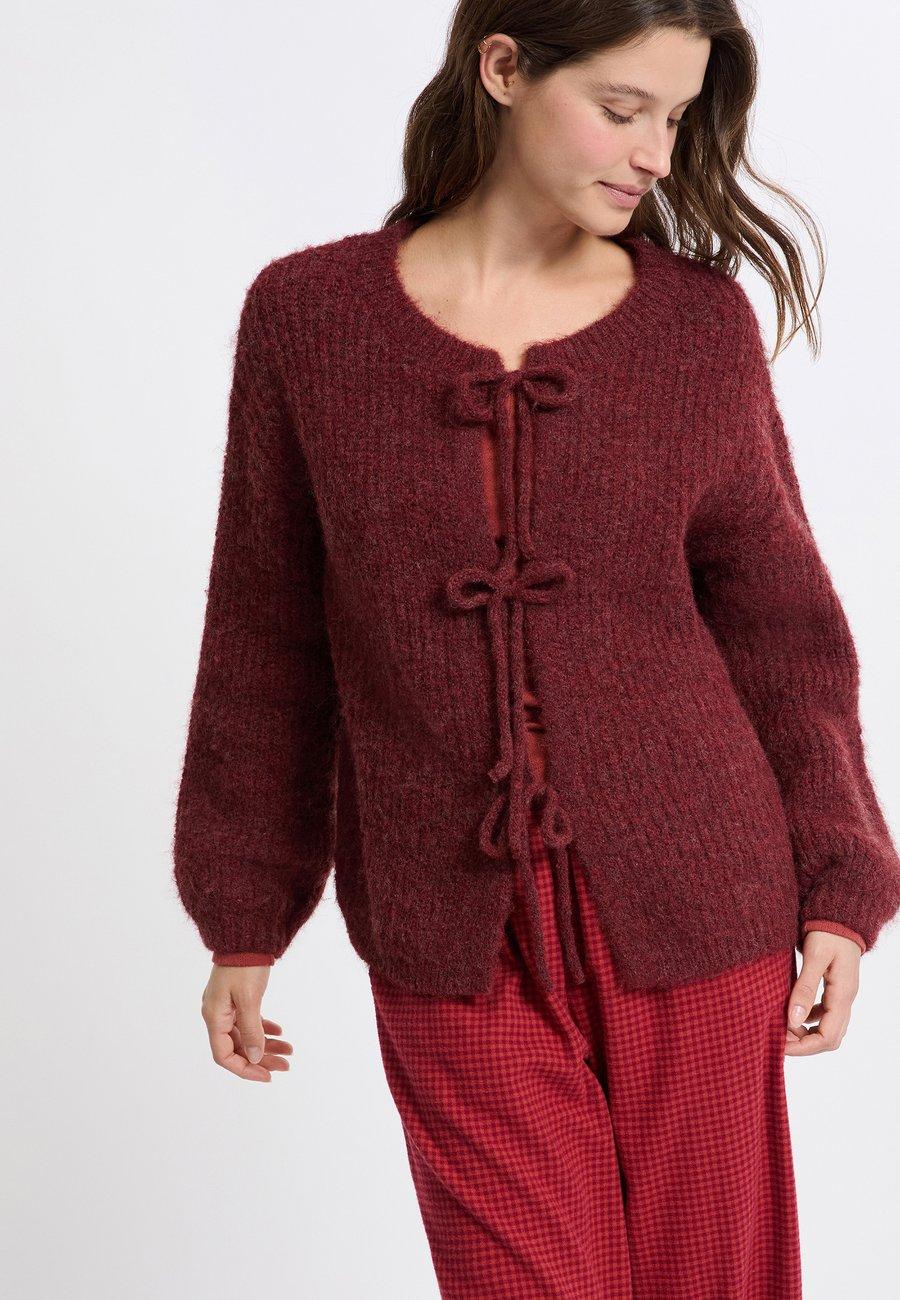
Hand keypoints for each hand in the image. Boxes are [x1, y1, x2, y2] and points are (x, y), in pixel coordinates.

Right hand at [201, 964, 293, 1081]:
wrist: (246, 936)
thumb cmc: (245, 964)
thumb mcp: (249, 999)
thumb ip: (251, 1030)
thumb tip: (255, 1058)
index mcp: (214, 1016)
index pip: (224, 1055)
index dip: (245, 1069)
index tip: (267, 1076)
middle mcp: (217, 1014)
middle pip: (237, 1048)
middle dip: (261, 1059)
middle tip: (286, 1065)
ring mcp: (226, 1007)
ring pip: (245, 1036)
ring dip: (266, 1045)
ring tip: (289, 1050)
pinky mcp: (237, 998)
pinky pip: (248, 1021)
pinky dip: (263, 1029)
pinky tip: (279, 1031)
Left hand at [784, 931, 860, 1055]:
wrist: (840, 916)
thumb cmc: (827, 933)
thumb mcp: (814, 958)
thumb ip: (804, 988)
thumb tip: (793, 1020)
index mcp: (842, 995)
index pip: (827, 1037)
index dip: (804, 1047)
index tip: (781, 1045)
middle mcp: (846, 1000)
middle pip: (830, 1038)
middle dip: (804, 1044)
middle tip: (778, 1038)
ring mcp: (842, 996)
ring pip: (828, 1029)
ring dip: (806, 1034)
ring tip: (781, 1027)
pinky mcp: (836, 990)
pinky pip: (825, 1015)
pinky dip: (808, 1020)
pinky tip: (792, 1013)